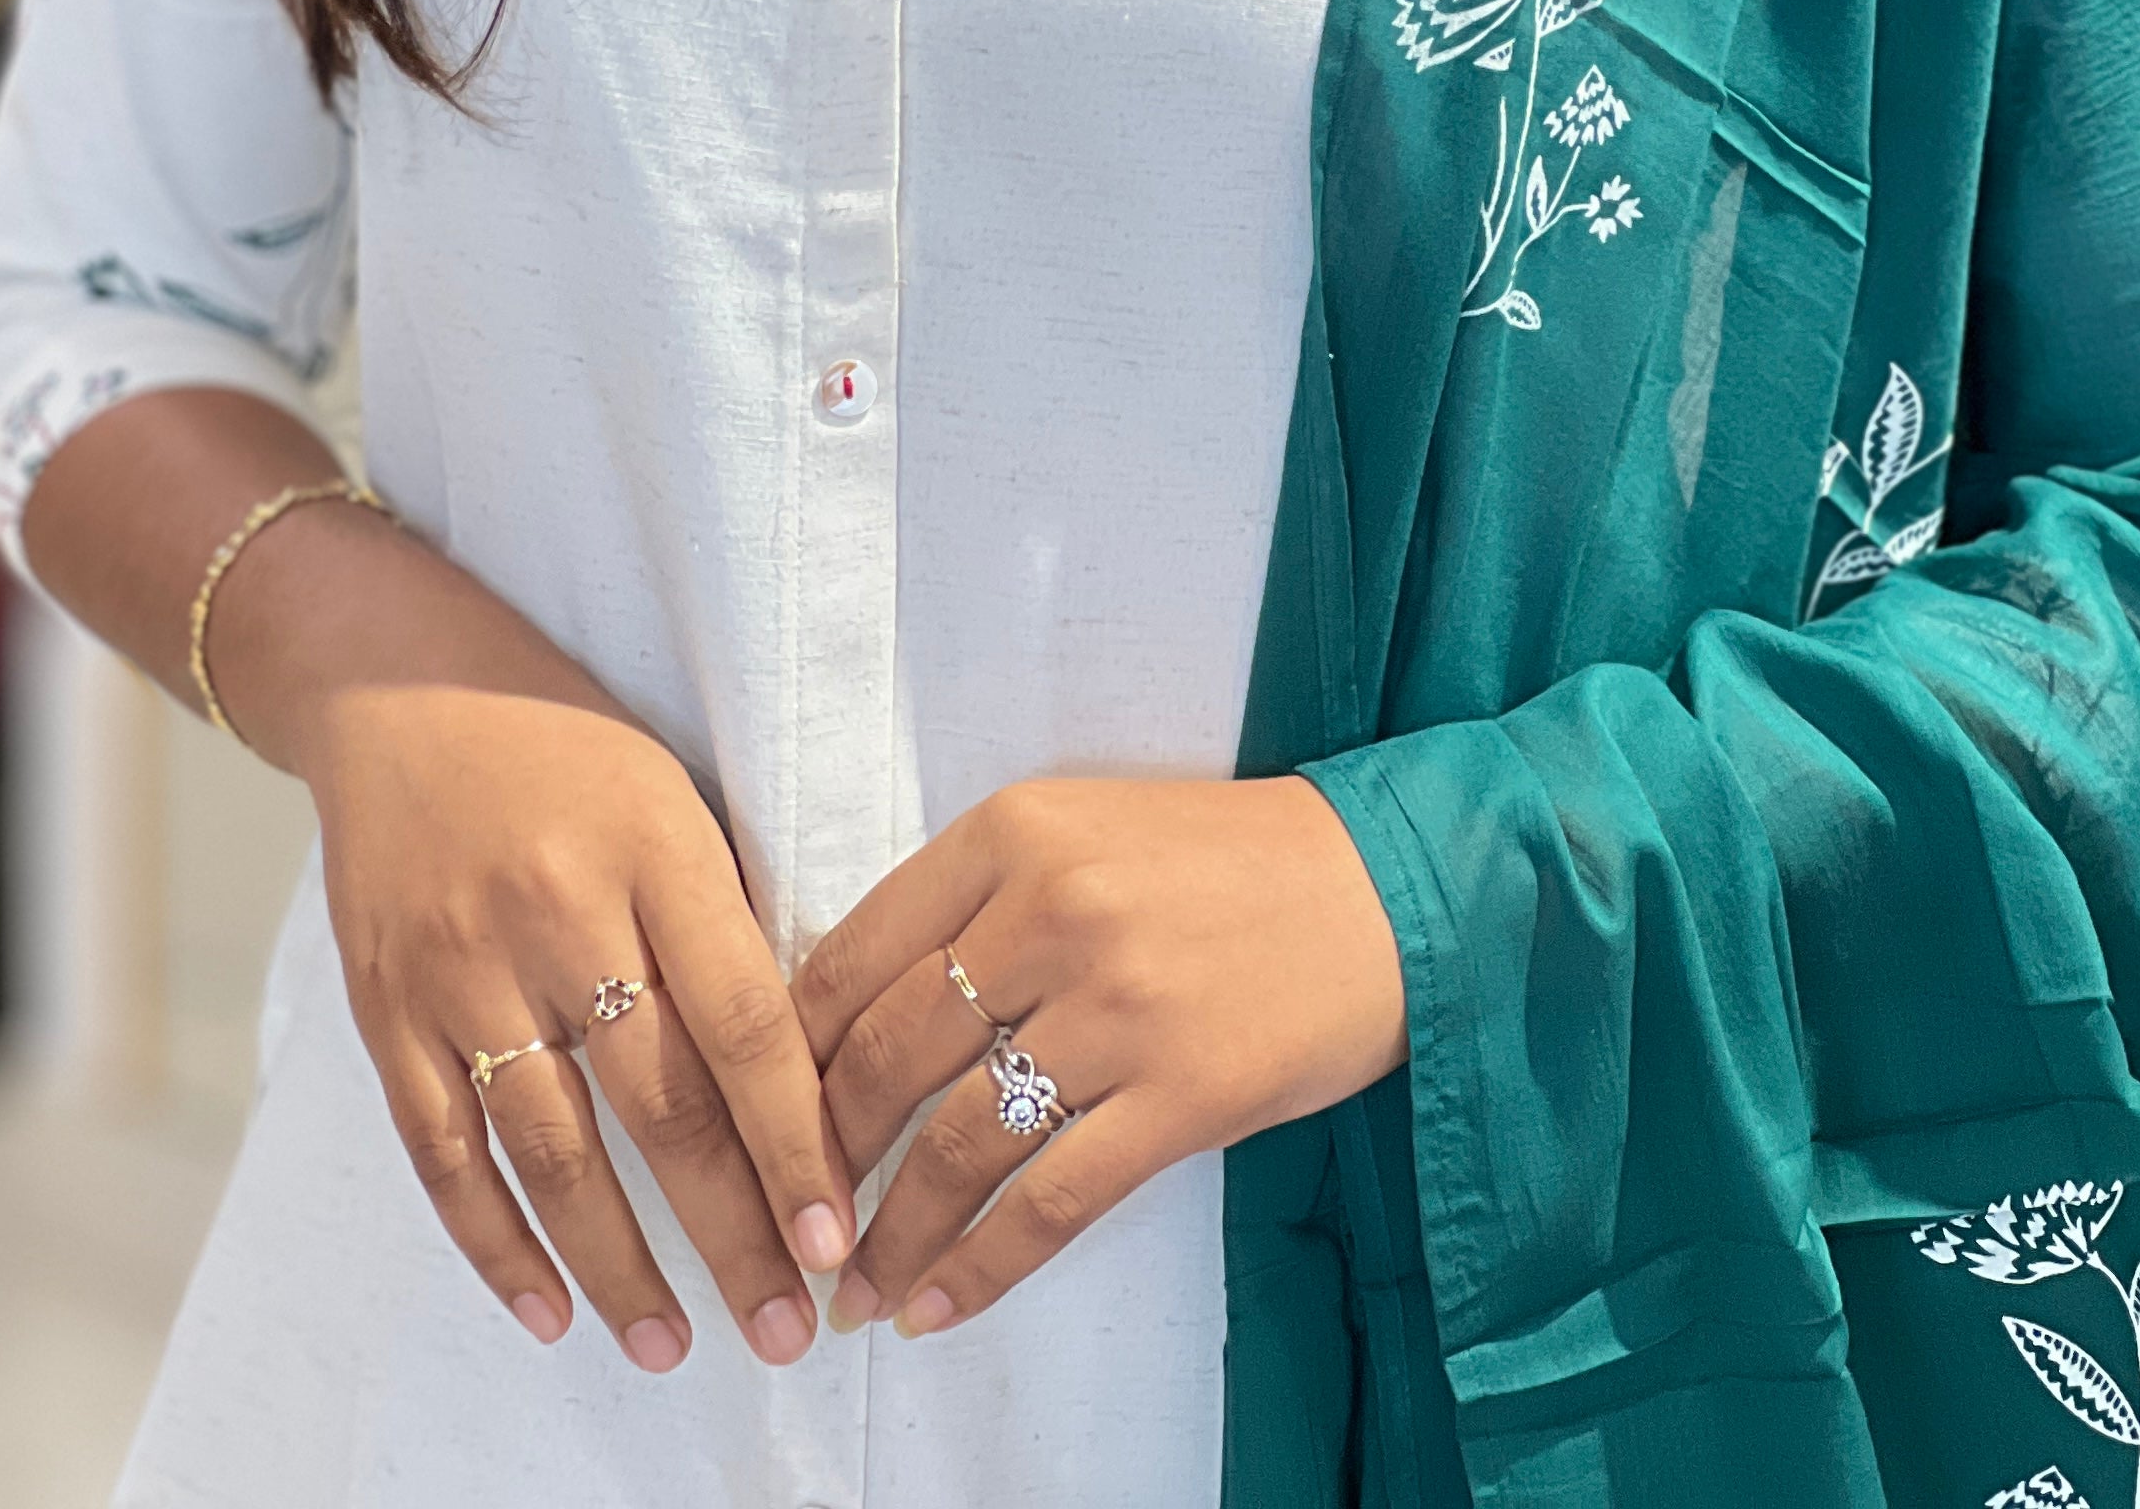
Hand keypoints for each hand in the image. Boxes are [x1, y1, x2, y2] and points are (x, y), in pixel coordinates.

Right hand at [202, 495, 857, 1379]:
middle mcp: (556, 911)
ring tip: (673, 1347)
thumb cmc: (565, 743)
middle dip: (730, 1232)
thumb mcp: (672, 796)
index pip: (743, 1022)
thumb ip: (723, 922)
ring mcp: (460, 965)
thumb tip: (801, 1078)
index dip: (793, 1142)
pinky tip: (550, 1309)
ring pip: (551, 1149)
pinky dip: (494, 1244)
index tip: (836, 1236)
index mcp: (654, 848)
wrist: (397, 683)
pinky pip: (444, 1149)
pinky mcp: (384, 1004)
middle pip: (659, 1105)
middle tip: (787, 1328)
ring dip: (619, 1264)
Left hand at [792, 776, 1406, 1340]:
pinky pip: (1051, 1201)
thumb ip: (977, 903)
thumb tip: (856, 1017)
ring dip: (890, 1237)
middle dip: (820, 1160)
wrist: (1384, 885)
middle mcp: (1053, 909)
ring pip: (956, 1144)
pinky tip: (938, 1308)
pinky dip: (980, 1268)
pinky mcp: (1182, 1094)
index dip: (787, 1057)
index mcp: (1013, 832)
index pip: (852, 954)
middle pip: (887, 1055)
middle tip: (790, 1225)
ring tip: (855, 1292)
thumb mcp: (1083, 831)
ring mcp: (1118, 1006)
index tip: (755, 1123)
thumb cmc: (1222, 863)